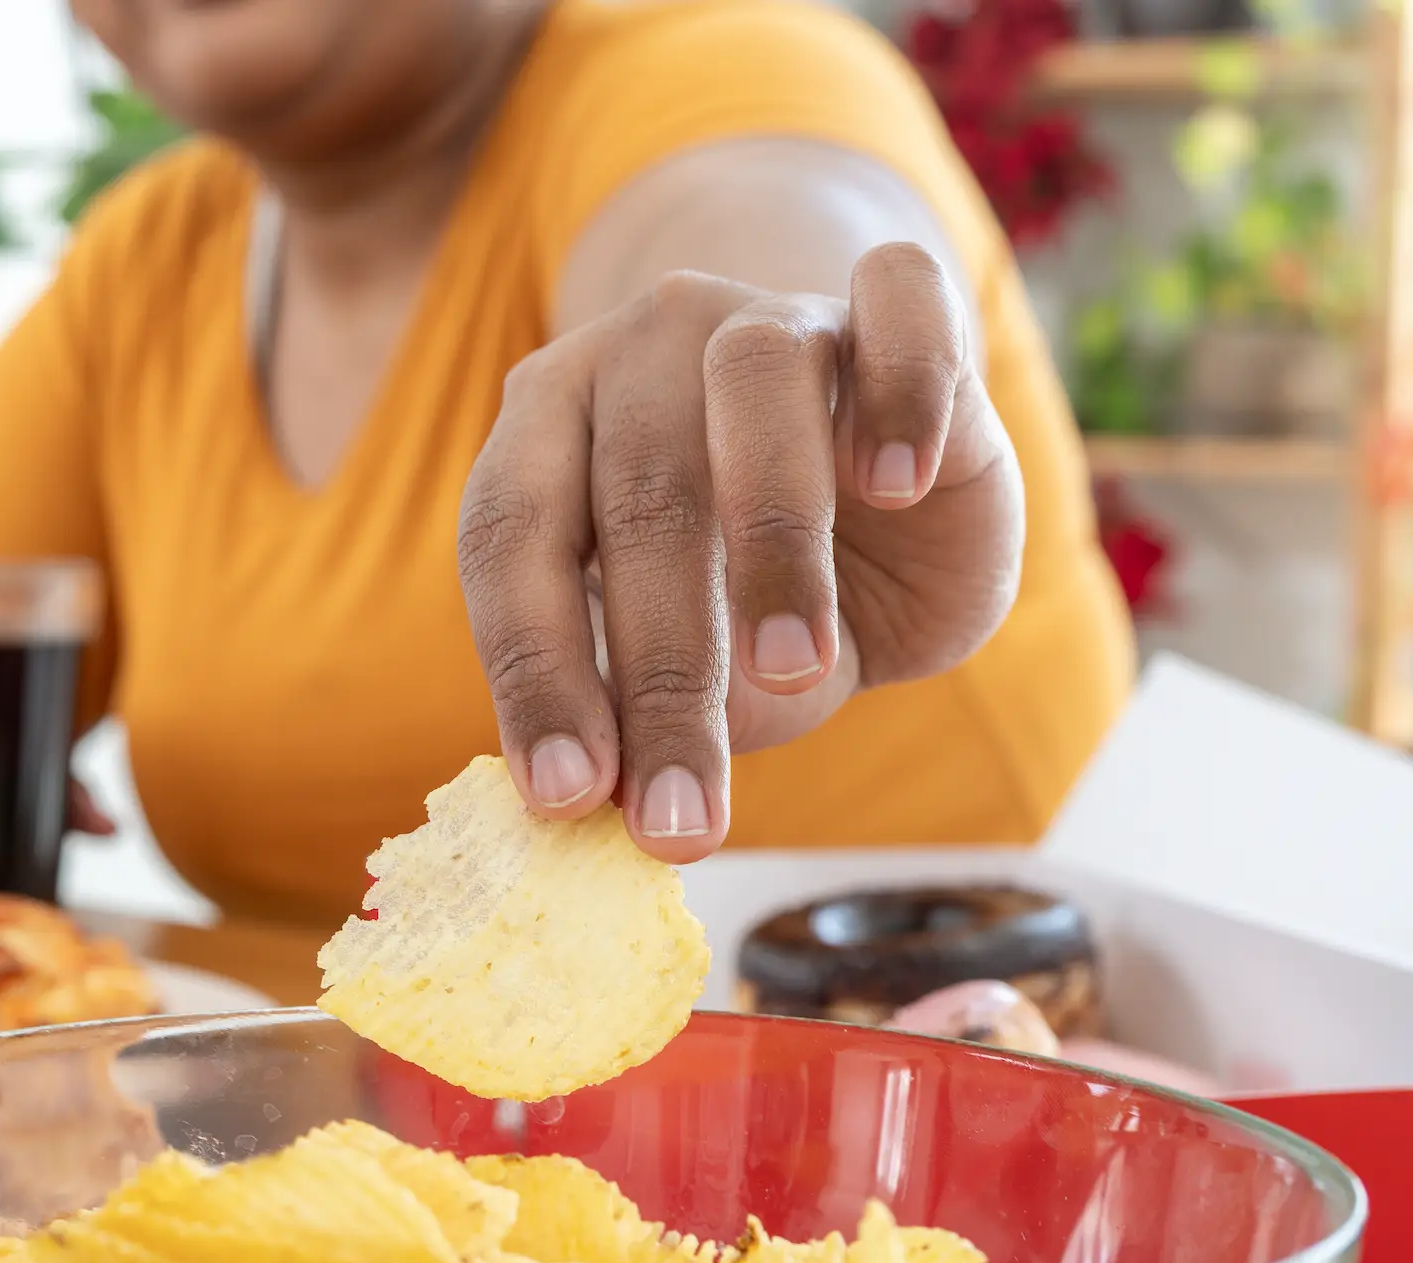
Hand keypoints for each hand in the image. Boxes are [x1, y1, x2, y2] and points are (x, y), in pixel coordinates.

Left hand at [457, 243, 1023, 860]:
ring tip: (793, 677)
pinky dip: (901, 386)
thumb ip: (642, 702)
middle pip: (636, 495)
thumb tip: (613, 796)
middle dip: (659, 674)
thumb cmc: (750, 587)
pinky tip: (897, 486)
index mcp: (549, 424)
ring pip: (753, 386)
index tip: (567, 796)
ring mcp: (768, 313)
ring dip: (772, 544)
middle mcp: (641, 349)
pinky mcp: (891, 305)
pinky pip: (900, 299)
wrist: (879, 479)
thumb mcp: (694, 660)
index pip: (511, 536)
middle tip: (681, 813)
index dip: (533, 671)